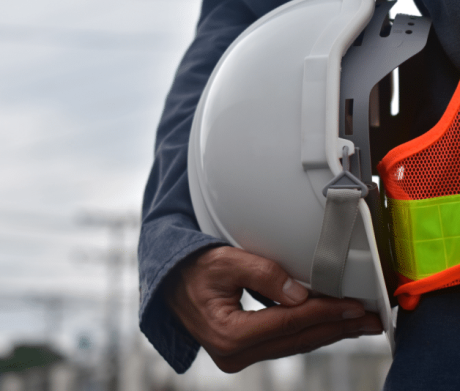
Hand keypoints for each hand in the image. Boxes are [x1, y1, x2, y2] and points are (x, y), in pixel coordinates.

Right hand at [164, 246, 381, 372]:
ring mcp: (239, 355)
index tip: (354, 306)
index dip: (324, 313)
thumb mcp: (226, 262)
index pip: (289, 322)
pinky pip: (284, 341)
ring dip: (327, 331)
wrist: (171, 283)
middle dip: (337, 328)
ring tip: (357, 324)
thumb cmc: (194, 269)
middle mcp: (235, 353)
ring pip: (294, 344)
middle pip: (297, 340)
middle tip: (370, 320)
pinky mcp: (244, 349)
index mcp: (229, 334)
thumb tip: (302, 295)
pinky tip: (326, 324)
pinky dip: (308, 331)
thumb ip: (264, 275)